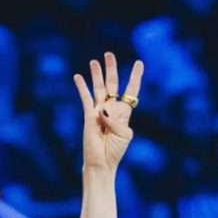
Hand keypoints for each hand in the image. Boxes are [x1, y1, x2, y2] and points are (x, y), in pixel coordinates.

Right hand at [72, 51, 143, 173]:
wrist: (101, 163)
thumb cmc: (115, 151)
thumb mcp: (123, 134)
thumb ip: (116, 119)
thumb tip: (102, 109)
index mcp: (124, 113)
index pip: (131, 91)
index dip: (135, 77)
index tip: (139, 63)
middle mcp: (111, 109)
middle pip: (112, 84)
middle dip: (111, 69)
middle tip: (109, 54)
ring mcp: (99, 111)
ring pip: (98, 88)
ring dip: (96, 74)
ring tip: (94, 61)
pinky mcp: (89, 116)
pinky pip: (85, 99)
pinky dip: (82, 87)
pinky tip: (78, 77)